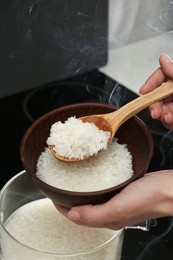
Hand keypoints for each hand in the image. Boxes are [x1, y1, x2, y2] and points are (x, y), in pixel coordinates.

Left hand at [54, 170, 172, 229]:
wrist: (169, 189)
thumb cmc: (149, 198)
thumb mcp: (118, 208)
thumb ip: (94, 214)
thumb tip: (71, 215)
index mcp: (107, 219)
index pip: (76, 216)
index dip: (61, 207)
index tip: (51, 196)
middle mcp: (110, 212)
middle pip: (82, 208)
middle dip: (68, 200)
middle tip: (59, 187)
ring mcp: (116, 201)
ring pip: (91, 199)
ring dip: (79, 192)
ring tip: (71, 182)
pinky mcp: (122, 191)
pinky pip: (102, 190)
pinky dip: (92, 185)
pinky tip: (92, 177)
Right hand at [139, 53, 172, 129]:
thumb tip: (163, 58)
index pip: (160, 76)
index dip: (151, 83)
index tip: (144, 91)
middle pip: (158, 95)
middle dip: (155, 105)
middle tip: (155, 112)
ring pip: (161, 109)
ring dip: (162, 116)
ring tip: (168, 119)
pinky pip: (168, 120)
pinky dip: (168, 123)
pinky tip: (171, 123)